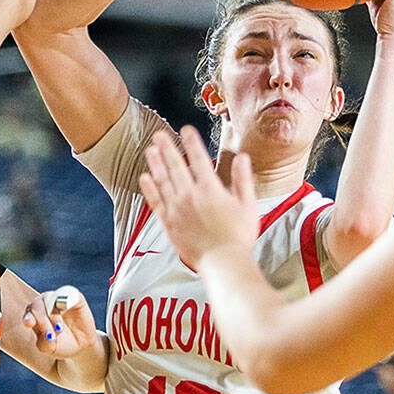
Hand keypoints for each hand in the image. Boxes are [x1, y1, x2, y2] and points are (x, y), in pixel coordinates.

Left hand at [21, 285, 98, 358]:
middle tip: (50, 335)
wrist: (82, 344)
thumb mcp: (50, 347)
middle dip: (42, 321)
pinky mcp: (74, 296)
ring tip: (59, 329)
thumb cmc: (62, 344)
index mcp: (35, 314)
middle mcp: (45, 303)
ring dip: (53, 315)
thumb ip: (45, 342)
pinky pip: (69, 293)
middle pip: (37, 305)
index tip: (29, 324)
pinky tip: (66, 309)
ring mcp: (59, 297)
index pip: (29, 313)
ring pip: (50, 298)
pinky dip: (66, 301)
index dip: (28, 318)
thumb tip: (49, 336)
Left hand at [139, 127, 256, 269]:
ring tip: (150, 150)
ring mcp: (177, 210)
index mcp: (210, 190)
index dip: (191, 142)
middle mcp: (190, 196)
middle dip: (167, 148)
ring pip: (163, 181)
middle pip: (176, 166)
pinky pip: (155, 202)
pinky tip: (144, 178)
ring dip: (156, 163)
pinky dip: (149, 188)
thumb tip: (243, 158)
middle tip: (159, 135)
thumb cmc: (239, 237)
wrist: (223, 263)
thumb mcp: (249, 206)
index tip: (185, 130)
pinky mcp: (169, 223)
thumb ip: (244, 180)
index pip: (199, 159)